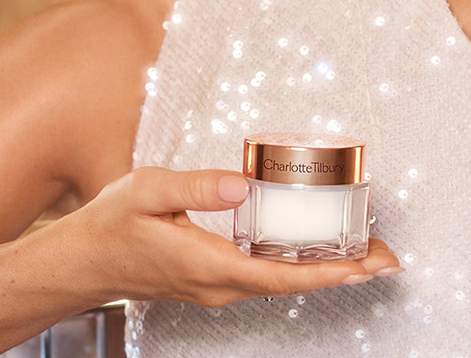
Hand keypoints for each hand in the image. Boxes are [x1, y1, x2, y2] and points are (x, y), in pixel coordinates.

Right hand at [62, 167, 401, 307]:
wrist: (82, 262)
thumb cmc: (112, 225)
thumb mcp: (149, 191)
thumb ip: (197, 187)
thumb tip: (243, 185)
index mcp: (208, 265)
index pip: (279, 274)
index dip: (326, 271)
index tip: (364, 265)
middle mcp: (219, 284)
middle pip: (292, 282)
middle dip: (342, 272)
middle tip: (387, 258)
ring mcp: (216, 286)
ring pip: (282, 281)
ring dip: (324, 269)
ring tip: (364, 253)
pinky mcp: (212, 279)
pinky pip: (266, 275)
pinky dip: (298, 264)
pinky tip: (314, 249)